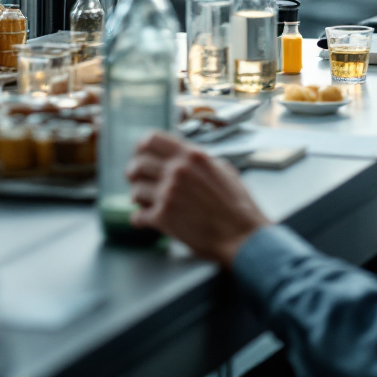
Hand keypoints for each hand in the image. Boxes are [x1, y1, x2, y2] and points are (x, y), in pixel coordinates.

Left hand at [127, 132, 268, 267]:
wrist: (242, 237)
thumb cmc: (238, 206)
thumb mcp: (224, 169)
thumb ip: (201, 160)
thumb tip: (187, 157)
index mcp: (191, 156)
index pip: (152, 138)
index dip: (142, 147)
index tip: (140, 153)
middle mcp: (177, 171)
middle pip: (138, 163)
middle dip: (134, 172)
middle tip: (135, 178)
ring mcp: (169, 194)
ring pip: (136, 189)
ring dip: (137, 196)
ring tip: (142, 201)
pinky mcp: (164, 218)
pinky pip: (138, 215)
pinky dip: (139, 219)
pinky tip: (144, 220)